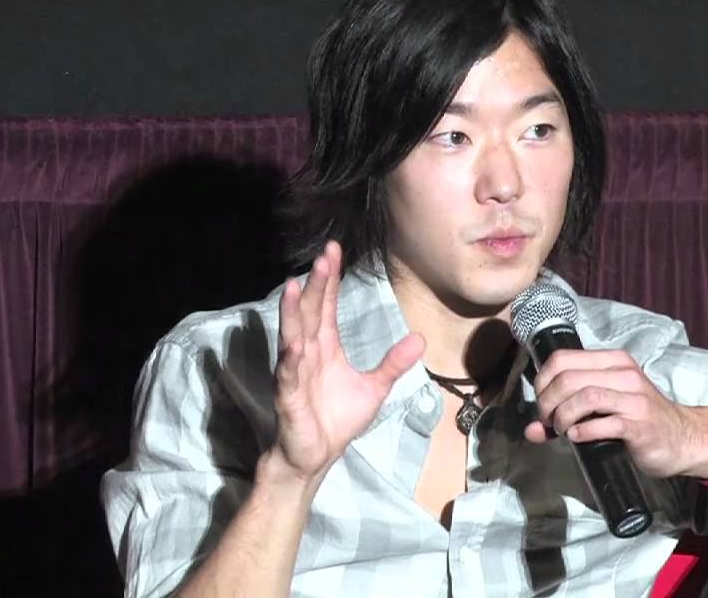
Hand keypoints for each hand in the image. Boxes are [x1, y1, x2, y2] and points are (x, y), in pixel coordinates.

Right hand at [271, 241, 424, 481]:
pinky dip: (290, 360)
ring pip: (293, 336)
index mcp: (324, 347)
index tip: (334, 251)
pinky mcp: (288, 397)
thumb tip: (419, 338)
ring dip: (293, 312)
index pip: (325, 306)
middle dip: (316, 284)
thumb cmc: (336, 420)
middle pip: (310, 311)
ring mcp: (294, 372)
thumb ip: (393, 363)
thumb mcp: (374, 388)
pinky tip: (293, 345)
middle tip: (324, 255)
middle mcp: (306, 353)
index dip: (329, 280)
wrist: (315, 456)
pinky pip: (288, 375)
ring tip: (294, 285)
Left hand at [522, 348, 705, 478]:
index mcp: (613, 361)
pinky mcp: (639, 424)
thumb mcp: (604, 407)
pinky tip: (578, 438)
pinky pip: (602, 423)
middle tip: (548, 422)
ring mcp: (634, 398)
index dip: (542, 382)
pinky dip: (582, 432)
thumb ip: (567, 411)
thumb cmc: (639, 419)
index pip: (562, 358)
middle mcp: (624, 373)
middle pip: (568, 378)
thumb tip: (531, 430)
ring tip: (562, 430)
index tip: (541, 403)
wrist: (683, 438)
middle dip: (547, 403)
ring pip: (584, 397)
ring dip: (563, 417)